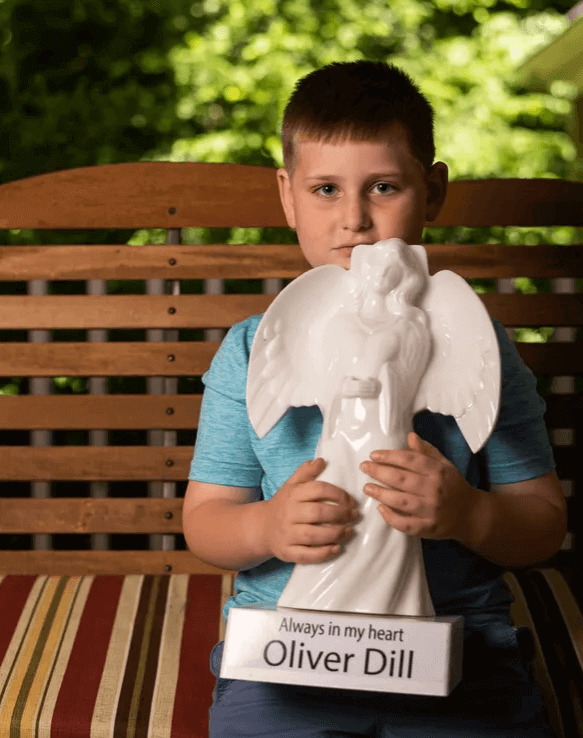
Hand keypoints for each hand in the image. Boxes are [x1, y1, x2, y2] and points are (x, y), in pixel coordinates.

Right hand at [264, 458, 358, 563]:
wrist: (261, 528)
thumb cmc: (283, 504)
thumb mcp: (291, 485)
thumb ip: (306, 472)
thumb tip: (321, 460)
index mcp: (292, 495)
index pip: (318, 490)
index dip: (338, 494)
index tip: (351, 500)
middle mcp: (288, 514)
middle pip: (318, 513)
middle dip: (341, 514)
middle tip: (355, 516)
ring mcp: (287, 534)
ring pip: (313, 535)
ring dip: (336, 534)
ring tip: (350, 531)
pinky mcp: (287, 552)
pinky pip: (306, 555)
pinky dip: (323, 553)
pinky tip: (337, 548)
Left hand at [360, 432, 477, 540]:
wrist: (471, 514)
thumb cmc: (453, 485)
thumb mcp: (444, 465)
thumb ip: (426, 451)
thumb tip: (410, 436)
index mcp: (438, 471)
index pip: (410, 460)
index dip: (390, 456)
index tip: (373, 455)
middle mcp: (434, 489)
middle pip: (402, 479)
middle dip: (379, 472)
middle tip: (364, 467)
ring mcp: (431, 510)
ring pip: (401, 501)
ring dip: (381, 493)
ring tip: (367, 487)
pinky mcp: (428, 528)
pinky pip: (406, 524)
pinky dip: (391, 517)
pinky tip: (380, 508)